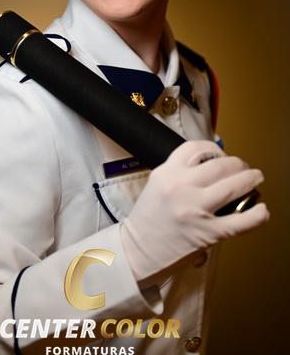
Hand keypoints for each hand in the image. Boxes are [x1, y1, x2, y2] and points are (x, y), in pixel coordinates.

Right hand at [121, 140, 268, 281]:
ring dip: (250, 179)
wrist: (138, 252)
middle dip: (238, 163)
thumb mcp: (157, 184)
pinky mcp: (208, 233)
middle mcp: (181, 187)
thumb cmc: (148, 219)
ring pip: (233, 186)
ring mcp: (196, 210)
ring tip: (256, 178)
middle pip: (220, 165)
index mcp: (167, 173)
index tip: (221, 154)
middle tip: (243, 167)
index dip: (214, 148)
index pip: (195, 148)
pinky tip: (262, 210)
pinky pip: (241, 222)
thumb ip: (179, 172)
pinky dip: (257, 215)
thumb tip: (211, 165)